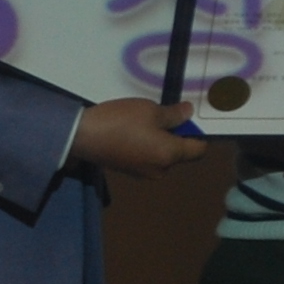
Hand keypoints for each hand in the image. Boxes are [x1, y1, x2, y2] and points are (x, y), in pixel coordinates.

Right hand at [74, 98, 211, 177]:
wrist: (84, 136)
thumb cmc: (121, 121)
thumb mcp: (150, 110)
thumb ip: (174, 114)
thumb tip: (189, 114)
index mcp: (170, 156)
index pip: (199, 150)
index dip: (199, 133)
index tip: (189, 119)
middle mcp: (161, 170)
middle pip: (180, 154)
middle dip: (177, 136)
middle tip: (163, 115)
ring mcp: (144, 173)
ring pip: (163, 156)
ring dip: (160, 140)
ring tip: (145, 122)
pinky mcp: (130, 171)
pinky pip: (148, 158)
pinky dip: (147, 146)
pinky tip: (133, 132)